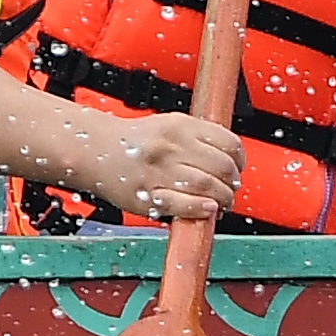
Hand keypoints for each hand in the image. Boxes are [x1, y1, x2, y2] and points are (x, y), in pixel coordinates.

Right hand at [78, 110, 247, 224]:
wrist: (95, 150)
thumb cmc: (135, 141)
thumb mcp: (170, 124)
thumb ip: (200, 137)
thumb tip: (232, 158)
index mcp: (180, 126)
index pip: (228, 143)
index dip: (239, 160)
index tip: (237, 169)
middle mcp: (171, 147)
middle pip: (222, 167)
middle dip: (233, 183)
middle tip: (230, 190)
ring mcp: (158, 171)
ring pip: (207, 187)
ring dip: (222, 199)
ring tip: (221, 203)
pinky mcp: (147, 195)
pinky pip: (182, 205)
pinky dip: (200, 209)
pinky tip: (208, 210)